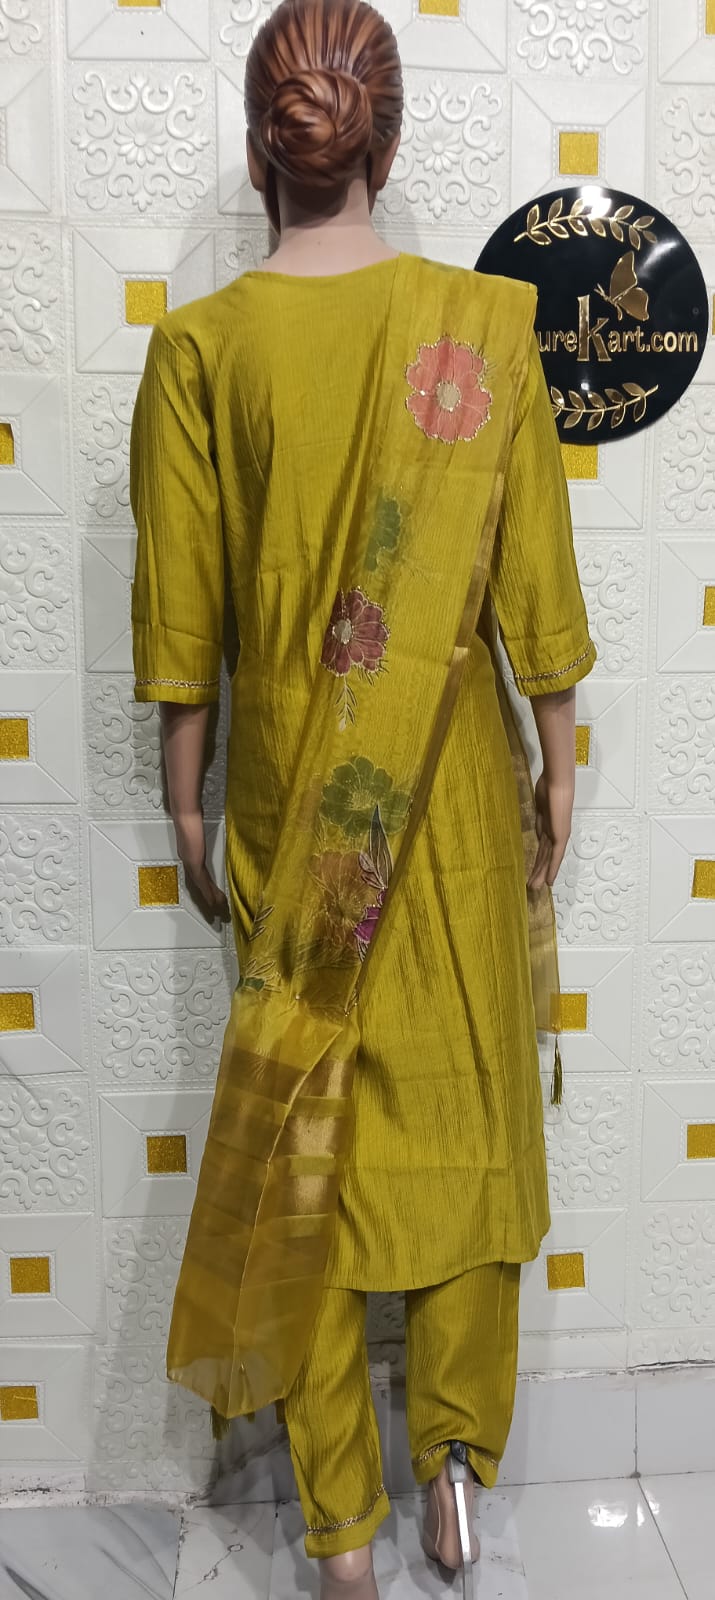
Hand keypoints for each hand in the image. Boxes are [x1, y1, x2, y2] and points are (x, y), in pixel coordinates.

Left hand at [173, 809, 229, 921]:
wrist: (185, 814)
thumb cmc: (190, 815)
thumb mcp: (196, 825)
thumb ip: (199, 828)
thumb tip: (203, 824)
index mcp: (189, 853)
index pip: (198, 874)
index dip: (205, 886)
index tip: (211, 896)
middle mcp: (188, 860)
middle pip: (198, 884)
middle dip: (207, 898)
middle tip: (215, 911)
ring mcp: (190, 862)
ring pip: (201, 886)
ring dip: (209, 898)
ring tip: (217, 910)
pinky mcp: (194, 863)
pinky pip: (202, 881)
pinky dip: (208, 892)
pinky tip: (214, 901)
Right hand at [528, 772, 573, 891]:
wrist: (557, 782)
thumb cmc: (548, 788)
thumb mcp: (541, 807)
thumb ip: (541, 820)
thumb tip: (539, 832)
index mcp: (551, 828)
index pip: (544, 849)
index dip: (539, 862)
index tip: (534, 872)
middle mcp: (556, 834)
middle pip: (545, 857)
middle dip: (539, 872)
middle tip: (532, 886)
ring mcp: (559, 836)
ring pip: (548, 860)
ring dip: (541, 874)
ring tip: (534, 887)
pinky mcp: (561, 836)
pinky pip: (555, 856)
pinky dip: (552, 869)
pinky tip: (549, 881)